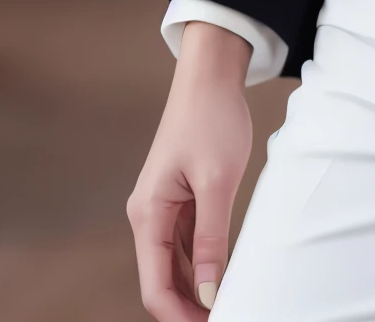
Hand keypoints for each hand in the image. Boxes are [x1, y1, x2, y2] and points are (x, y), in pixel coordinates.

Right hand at [128, 23, 252, 318]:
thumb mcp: (217, 181)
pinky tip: (221, 276)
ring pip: (173, 267)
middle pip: (161, 282)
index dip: (179, 315)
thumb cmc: (211, 119)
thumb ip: (210, 239)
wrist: (210, 76)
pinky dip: (200, 266)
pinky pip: (185, 246)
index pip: (155, 286)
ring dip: (194, 291)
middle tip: (225, 317)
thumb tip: (207, 291)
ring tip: (226, 305)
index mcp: (147, 214)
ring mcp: (163, 209)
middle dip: (187, 308)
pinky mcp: (180, 201)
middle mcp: (148, 216)